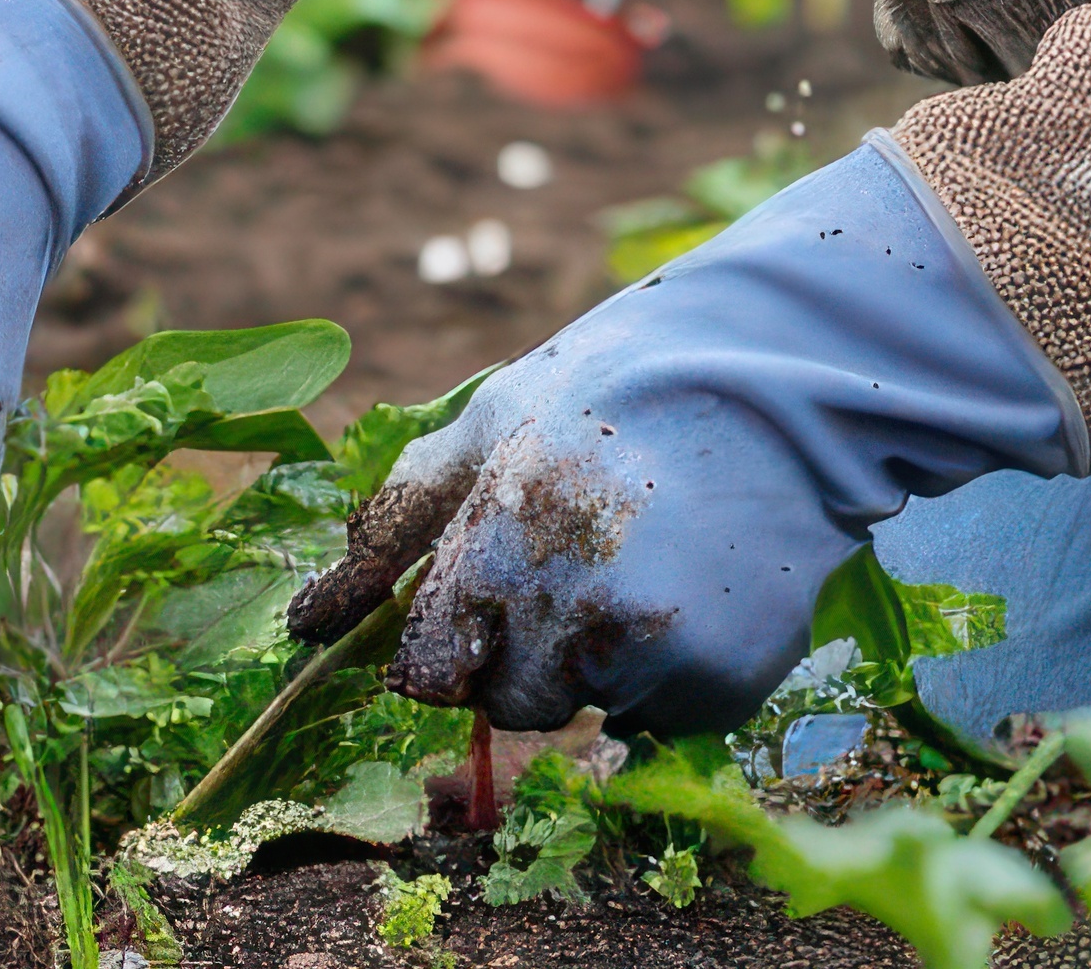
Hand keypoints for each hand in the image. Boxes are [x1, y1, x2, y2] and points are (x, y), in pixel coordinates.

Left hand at [286, 139, 1073, 734]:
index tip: (480, 602)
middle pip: (506, 704)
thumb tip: (304, 623)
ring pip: (587, 711)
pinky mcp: (725, 683)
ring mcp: (657, 653)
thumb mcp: (490, 422)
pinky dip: (671, 672)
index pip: (425, 675)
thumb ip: (394, 526)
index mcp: (502, 540)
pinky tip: (697, 585)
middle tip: (576, 565)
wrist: (787, 376)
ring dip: (598, 664)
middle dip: (523, 653)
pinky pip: (663, 714)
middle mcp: (575, 610)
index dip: (447, 641)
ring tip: (644, 562)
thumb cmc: (618, 387)